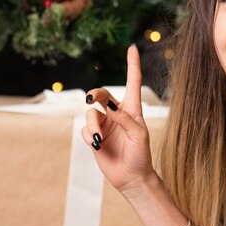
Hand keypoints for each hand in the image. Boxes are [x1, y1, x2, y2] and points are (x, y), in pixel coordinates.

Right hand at [81, 45, 155, 194]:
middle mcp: (117, 114)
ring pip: (90, 114)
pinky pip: (85, 129)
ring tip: (98, 139)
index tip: (131, 47)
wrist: (131, 178)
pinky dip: (89, 135)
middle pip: (102, 94)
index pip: (132, 82)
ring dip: (93, 125)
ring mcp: (105, 125)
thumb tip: (107, 106)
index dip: (132, 65)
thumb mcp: (138, 135)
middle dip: (95, 94)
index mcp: (133, 110)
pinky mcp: (94, 137)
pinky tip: (97, 144)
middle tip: (91, 99)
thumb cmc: (141, 156)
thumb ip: (124, 119)